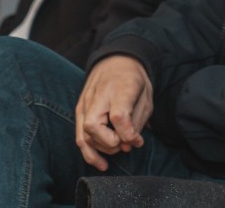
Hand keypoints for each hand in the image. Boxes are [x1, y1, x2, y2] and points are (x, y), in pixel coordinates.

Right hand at [75, 55, 153, 171]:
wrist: (116, 61)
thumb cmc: (134, 80)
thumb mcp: (146, 96)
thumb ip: (137, 121)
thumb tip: (129, 145)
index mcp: (120, 87)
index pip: (118, 115)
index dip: (128, 133)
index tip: (137, 141)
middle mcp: (98, 95)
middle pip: (94, 127)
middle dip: (112, 143)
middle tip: (126, 143)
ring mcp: (85, 103)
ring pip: (85, 135)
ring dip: (103, 149)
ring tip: (119, 148)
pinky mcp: (79, 111)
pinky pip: (79, 137)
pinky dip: (89, 153)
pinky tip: (102, 164)